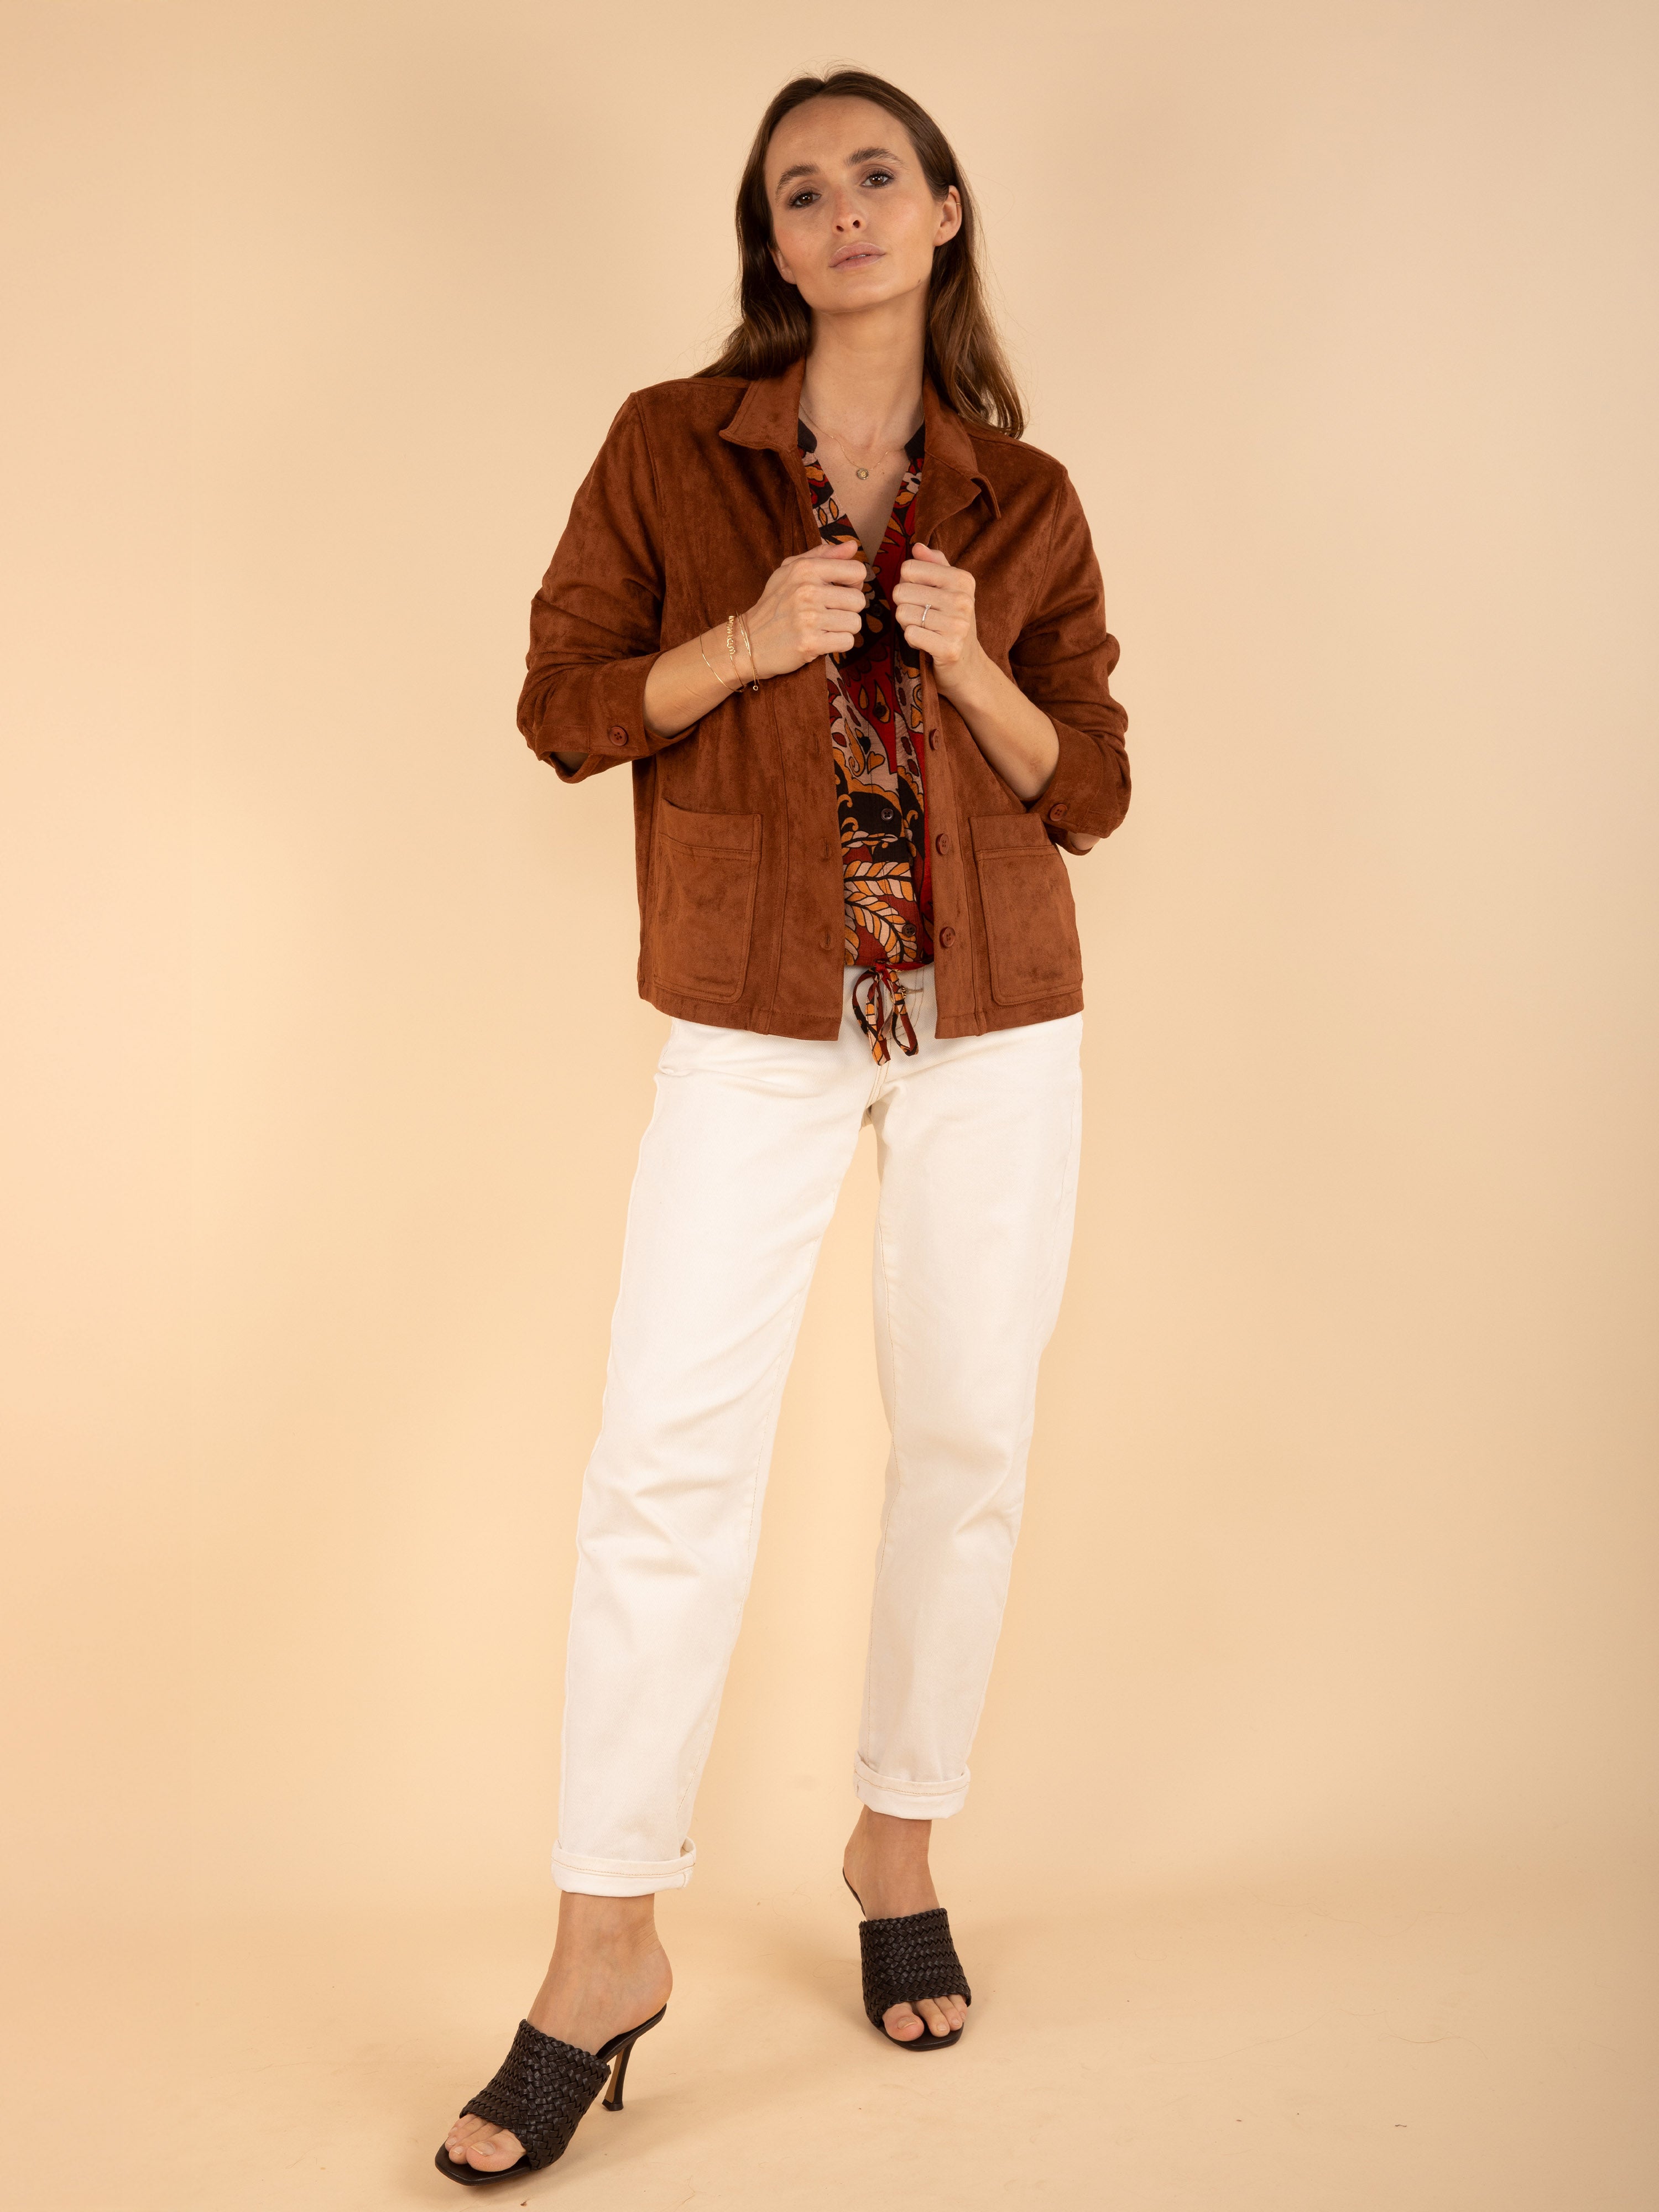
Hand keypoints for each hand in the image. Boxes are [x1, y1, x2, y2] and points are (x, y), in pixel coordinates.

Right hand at [742, 538, 867, 678]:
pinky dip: (838, 644)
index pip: (856, 571)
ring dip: (843, 628)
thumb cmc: (774, 604)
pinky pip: (847, 642)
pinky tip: (821, 641)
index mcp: (805, 569)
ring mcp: (808, 618)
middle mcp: (807, 591)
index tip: (837, 592)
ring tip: (823, 628)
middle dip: (848, 610)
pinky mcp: (810, 643)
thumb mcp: (791, 571)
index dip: (853, 584)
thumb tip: (853, 546)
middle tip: (827, 614)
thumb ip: (823, 556)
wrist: (749, 641)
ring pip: (855, 623)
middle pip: (859, 600)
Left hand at [894, 542, 979, 685]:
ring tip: (924, 630)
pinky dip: (911, 641)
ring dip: (907, 625)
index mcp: (962, 579)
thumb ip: (934, 564)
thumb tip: (917, 546)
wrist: (968, 665)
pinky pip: (909, 635)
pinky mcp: (949, 649)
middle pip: (901, 591)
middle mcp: (963, 599)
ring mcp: (958, 625)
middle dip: (904, 606)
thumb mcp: (949, 589)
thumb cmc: (952, 622)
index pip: (909, 568)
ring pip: (903, 614)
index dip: (907, 584)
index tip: (922, 597)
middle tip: (921, 617)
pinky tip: (926, 643)